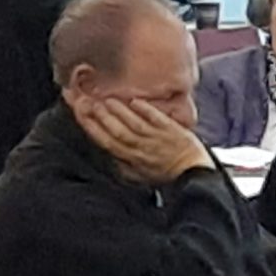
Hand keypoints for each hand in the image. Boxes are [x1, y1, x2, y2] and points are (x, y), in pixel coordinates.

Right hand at [84, 97, 212, 184]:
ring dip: (118, 111)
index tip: (81, 115)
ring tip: (106, 100)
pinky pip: (155, 118)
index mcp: (132, 159)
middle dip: (101, 116)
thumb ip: (123, 166)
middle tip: (89, 102)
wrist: (193, 172)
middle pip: (116, 130)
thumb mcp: (139, 176)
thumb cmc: (165, 174)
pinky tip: (134, 101)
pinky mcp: (170, 129)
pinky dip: (144, 109)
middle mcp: (141, 147)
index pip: (107, 142)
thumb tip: (108, 155)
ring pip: (132, 123)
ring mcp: (156, 137)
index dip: (92, 128)